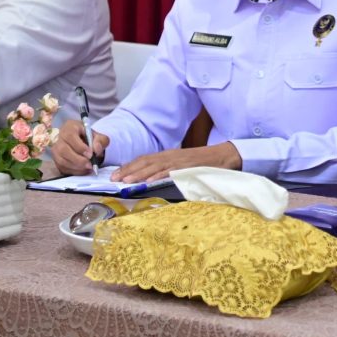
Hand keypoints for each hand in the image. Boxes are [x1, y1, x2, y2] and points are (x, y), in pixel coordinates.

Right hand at [51, 120, 108, 174]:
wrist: (82, 142)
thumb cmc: (89, 137)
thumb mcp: (98, 135)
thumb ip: (100, 140)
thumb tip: (96, 149)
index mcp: (70, 127)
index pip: (70, 136)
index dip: (80, 146)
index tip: (90, 154)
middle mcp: (59, 138)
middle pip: (63, 150)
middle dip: (78, 159)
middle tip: (90, 164)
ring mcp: (56, 150)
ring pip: (61, 160)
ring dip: (76, 167)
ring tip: (88, 168)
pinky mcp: (56, 160)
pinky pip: (62, 168)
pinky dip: (74, 171)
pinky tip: (84, 170)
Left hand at [113, 142, 241, 182]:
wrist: (222, 156)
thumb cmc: (203, 163)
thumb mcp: (182, 165)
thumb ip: (168, 171)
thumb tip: (152, 181)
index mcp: (168, 155)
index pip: (144, 159)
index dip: (130, 166)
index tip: (117, 174)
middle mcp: (170, 156)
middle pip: (145, 161)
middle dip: (129, 170)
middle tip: (114, 179)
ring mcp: (178, 161)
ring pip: (154, 166)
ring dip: (139, 173)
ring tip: (126, 181)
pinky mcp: (186, 167)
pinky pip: (170, 171)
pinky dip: (158, 176)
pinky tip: (149, 181)